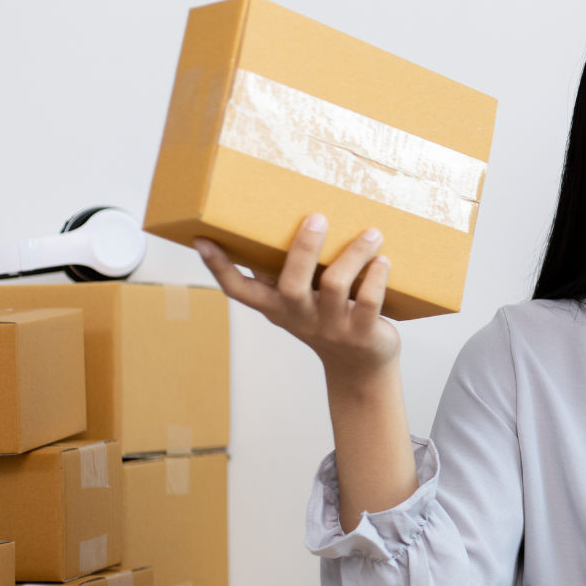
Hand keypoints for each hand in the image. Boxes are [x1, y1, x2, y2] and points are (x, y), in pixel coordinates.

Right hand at [196, 214, 416, 530]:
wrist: (360, 368)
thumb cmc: (328, 321)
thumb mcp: (300, 304)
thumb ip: (284, 276)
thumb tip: (268, 228)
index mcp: (277, 308)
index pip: (238, 290)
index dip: (218, 268)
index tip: (202, 240)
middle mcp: (300, 318)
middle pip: (292, 284)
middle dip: (303, 249)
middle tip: (316, 217)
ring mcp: (331, 328)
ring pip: (336, 286)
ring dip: (354, 255)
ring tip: (371, 234)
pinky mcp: (363, 334)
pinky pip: (369, 302)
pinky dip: (377, 277)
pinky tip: (383, 260)